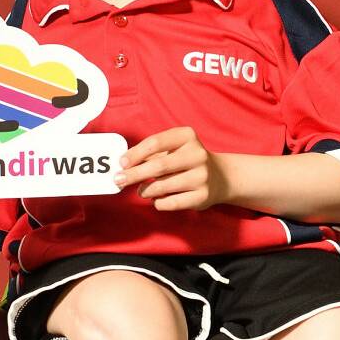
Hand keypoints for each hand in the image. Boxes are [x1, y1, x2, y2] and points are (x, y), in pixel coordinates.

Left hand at [115, 126, 230, 210]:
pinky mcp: (203, 196)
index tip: (121, 163)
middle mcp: (197, 154)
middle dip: (134, 175)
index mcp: (187, 136)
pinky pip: (170, 202)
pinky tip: (156, 199)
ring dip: (145, 190)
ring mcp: (202, 176)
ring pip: (162, 186)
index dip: (135, 154)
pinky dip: (158, 202)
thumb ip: (149, 153)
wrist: (221, 177)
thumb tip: (123, 164)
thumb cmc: (185, 160)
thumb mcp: (172, 148)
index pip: (155, 143)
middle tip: (118, 180)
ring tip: (141, 190)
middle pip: (158, 166)